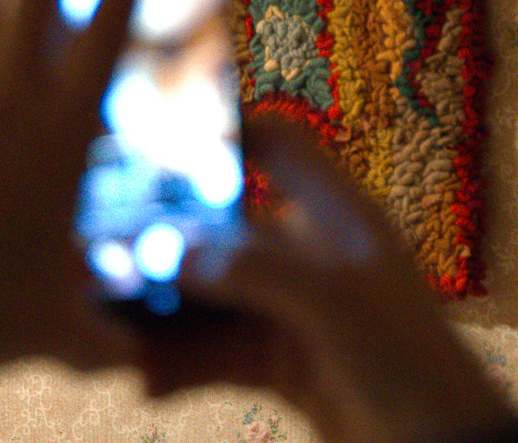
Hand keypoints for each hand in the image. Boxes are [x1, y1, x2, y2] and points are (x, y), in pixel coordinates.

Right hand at [140, 116, 517, 442]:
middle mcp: (315, 258)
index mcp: (340, 218)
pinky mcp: (288, 368)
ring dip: (164, 315)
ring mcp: (298, 314)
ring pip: (213, 300)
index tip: (154, 142)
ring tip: (113, 336)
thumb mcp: (333, 304)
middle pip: (227, 230)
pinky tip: (148, 382)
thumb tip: (171, 250)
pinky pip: (219, 356)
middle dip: (168, 244)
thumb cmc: (413, 365)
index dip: (224, 135)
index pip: (278, 147)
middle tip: (104, 257)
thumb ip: (251, 269)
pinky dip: (182, 366)